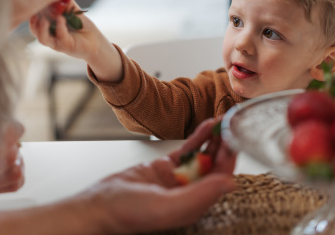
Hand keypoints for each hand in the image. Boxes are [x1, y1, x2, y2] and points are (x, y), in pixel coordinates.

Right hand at [28, 0, 102, 60]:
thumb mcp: (72, 10)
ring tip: (44, 19)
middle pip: (34, 30)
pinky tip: (61, 18)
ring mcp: (57, 43)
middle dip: (33, 20)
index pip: (34, 20)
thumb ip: (65, 1)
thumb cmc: (82, 26)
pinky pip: (60, 36)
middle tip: (35, 9)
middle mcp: (50, 36)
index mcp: (48, 27)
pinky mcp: (66, 46)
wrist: (96, 40)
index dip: (32, 11)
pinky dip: (59, 27)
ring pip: (42, 38)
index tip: (33, 0)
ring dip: (41, 28)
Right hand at [79, 118, 236, 233]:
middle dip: (225, 146)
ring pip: (202, 156)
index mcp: (194, 205)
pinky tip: (206, 126)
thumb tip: (229, 184)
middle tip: (232, 126)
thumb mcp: (166, 206)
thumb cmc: (127, 213)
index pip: (221, 180)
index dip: (230, 160)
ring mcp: (177, 179)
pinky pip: (187, 150)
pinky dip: (197, 138)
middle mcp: (189, 192)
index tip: (236, 140)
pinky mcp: (165, 167)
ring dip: (214, 140)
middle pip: (215, 166)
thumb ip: (199, 195)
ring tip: (223, 122)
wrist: (99, 205)